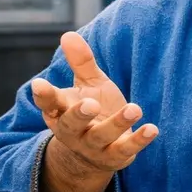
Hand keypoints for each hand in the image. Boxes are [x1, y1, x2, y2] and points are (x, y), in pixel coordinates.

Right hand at [31, 32, 157, 176]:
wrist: (97, 153)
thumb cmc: (91, 110)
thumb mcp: (87, 85)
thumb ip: (81, 62)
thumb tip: (68, 34)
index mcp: (60, 111)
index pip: (49, 103)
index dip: (43, 95)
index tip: (39, 84)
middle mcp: (73, 132)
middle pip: (71, 125)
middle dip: (79, 115)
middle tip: (90, 104)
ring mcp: (93, 146)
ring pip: (101, 136)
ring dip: (117, 123)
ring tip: (135, 108)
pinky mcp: (115, 156)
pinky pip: (126, 150)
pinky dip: (139, 140)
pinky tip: (152, 129)